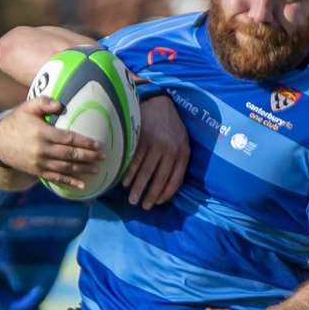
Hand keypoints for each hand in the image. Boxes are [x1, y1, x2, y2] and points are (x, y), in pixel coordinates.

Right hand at [0, 99, 102, 190]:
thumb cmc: (17, 122)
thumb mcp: (28, 107)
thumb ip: (44, 103)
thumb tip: (60, 104)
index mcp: (42, 133)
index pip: (68, 138)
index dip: (84, 142)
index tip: (98, 144)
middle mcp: (42, 150)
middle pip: (70, 154)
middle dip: (88, 156)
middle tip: (104, 157)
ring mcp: (40, 163)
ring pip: (65, 168)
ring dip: (83, 170)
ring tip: (97, 169)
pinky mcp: (38, 172)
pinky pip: (56, 179)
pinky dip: (70, 182)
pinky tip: (82, 185)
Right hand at [122, 93, 188, 207]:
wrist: (160, 103)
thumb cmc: (172, 126)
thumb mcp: (183, 142)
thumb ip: (178, 161)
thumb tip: (169, 185)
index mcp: (183, 153)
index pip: (175, 180)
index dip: (165, 194)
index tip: (157, 203)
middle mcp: (170, 151)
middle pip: (159, 179)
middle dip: (150, 195)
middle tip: (142, 207)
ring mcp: (155, 145)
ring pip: (145, 172)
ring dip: (138, 188)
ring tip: (132, 199)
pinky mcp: (142, 139)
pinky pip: (135, 161)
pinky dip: (129, 174)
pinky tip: (125, 183)